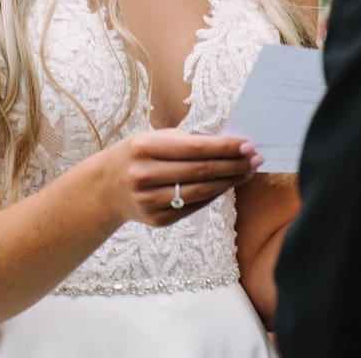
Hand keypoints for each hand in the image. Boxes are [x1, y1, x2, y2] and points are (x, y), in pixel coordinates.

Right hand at [97, 129, 262, 227]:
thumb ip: (186, 142)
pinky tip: (227, 185)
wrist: (105, 188)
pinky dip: (214, 195)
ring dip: (229, 182)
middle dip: (234, 165)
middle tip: (256, 159)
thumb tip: (230, 145)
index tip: (248, 145)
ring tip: (247, 172)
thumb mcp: (153, 139)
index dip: (225, 148)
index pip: (195, 148)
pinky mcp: (157, 220)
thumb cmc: (137, 156)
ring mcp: (150, 201)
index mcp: (144, 148)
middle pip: (202, 171)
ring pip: (201, 192)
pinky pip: (194, 207)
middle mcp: (144, 175)